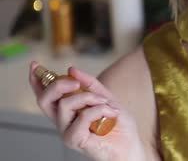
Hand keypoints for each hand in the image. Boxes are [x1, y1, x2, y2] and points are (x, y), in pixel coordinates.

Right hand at [29, 61, 144, 160]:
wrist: (130, 144)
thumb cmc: (118, 124)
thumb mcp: (106, 97)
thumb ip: (89, 84)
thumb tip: (71, 69)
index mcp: (67, 112)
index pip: (45, 96)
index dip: (37, 81)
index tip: (35, 65)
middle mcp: (63, 122)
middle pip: (44, 100)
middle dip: (58, 85)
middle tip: (75, 83)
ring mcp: (67, 132)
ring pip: (64, 105)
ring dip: (89, 98)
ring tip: (105, 103)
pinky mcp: (75, 140)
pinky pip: (82, 117)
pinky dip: (99, 110)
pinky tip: (111, 114)